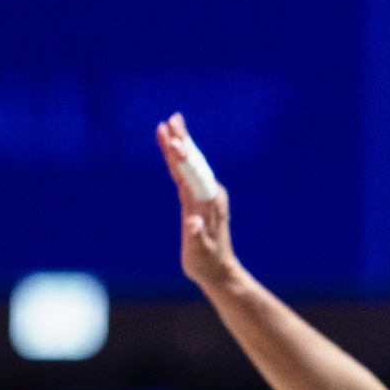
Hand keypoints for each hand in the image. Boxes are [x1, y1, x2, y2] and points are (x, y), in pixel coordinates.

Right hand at [156, 111, 238, 288]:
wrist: (219, 270)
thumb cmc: (206, 263)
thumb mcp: (199, 253)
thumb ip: (196, 237)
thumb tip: (192, 222)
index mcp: (207, 204)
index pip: (193, 175)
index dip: (182, 157)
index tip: (173, 141)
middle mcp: (209, 194)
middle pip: (193, 162)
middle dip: (181, 141)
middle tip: (172, 119)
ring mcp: (205, 195)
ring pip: (191, 164)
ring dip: (180, 144)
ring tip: (169, 124)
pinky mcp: (199, 198)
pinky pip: (188, 172)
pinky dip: (179, 158)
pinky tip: (172, 148)